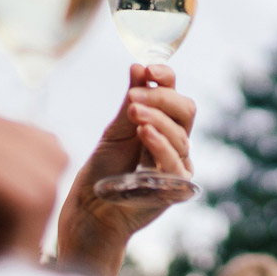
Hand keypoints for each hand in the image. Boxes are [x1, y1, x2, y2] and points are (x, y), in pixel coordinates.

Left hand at [58, 64, 195, 262]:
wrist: (90, 209)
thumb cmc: (103, 171)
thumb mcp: (115, 130)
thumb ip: (130, 102)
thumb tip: (139, 66)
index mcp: (165, 126)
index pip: (176, 97)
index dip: (167, 79)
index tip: (148, 68)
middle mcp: (176, 144)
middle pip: (186, 111)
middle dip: (162, 97)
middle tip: (134, 97)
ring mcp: (177, 166)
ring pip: (180, 134)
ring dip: (156, 118)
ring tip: (133, 111)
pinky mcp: (174, 188)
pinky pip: (175, 162)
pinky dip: (160, 144)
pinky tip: (143, 131)